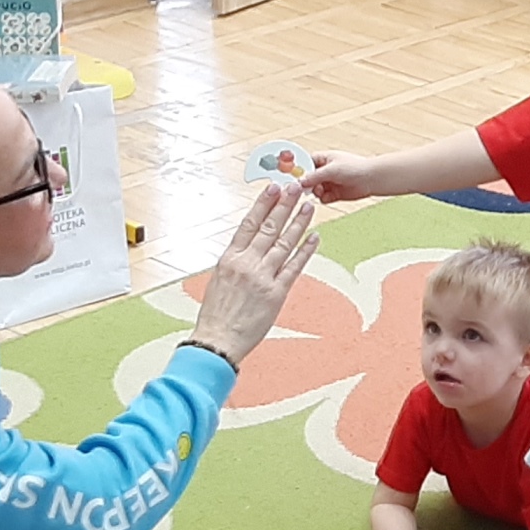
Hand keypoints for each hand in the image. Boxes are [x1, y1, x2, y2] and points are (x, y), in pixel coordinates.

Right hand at [189, 183, 320, 363]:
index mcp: (229, 259)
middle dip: (283, 205)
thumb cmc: (215, 316)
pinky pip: (294, 267)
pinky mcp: (277, 293)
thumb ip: (234, 264)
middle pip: (269, 228)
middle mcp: (247, 264)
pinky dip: (306, 251)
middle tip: (295, 187)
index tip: (271, 188)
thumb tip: (244, 251)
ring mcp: (263, 277)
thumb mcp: (218, 282)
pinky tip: (314, 237)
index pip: (248, 224)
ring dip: (298, 222)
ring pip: (284, 243)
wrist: (217, 341)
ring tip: (308, 206)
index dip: (262, 204)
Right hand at [303, 151, 376, 204]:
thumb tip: (299, 182)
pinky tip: (329, 196)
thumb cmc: (355, 168)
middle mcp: (325, 170)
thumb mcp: (331, 170)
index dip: (297, 169)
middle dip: (306, 184)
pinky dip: (324, 198)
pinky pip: (323, 198)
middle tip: (305, 188)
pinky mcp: (334, 194)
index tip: (291, 176)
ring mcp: (329, 182)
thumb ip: (314, 176)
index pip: (305, 163)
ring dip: (315, 192)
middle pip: (307, 178)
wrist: (372, 179)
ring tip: (320, 191)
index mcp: (323, 159)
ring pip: (314, 189)